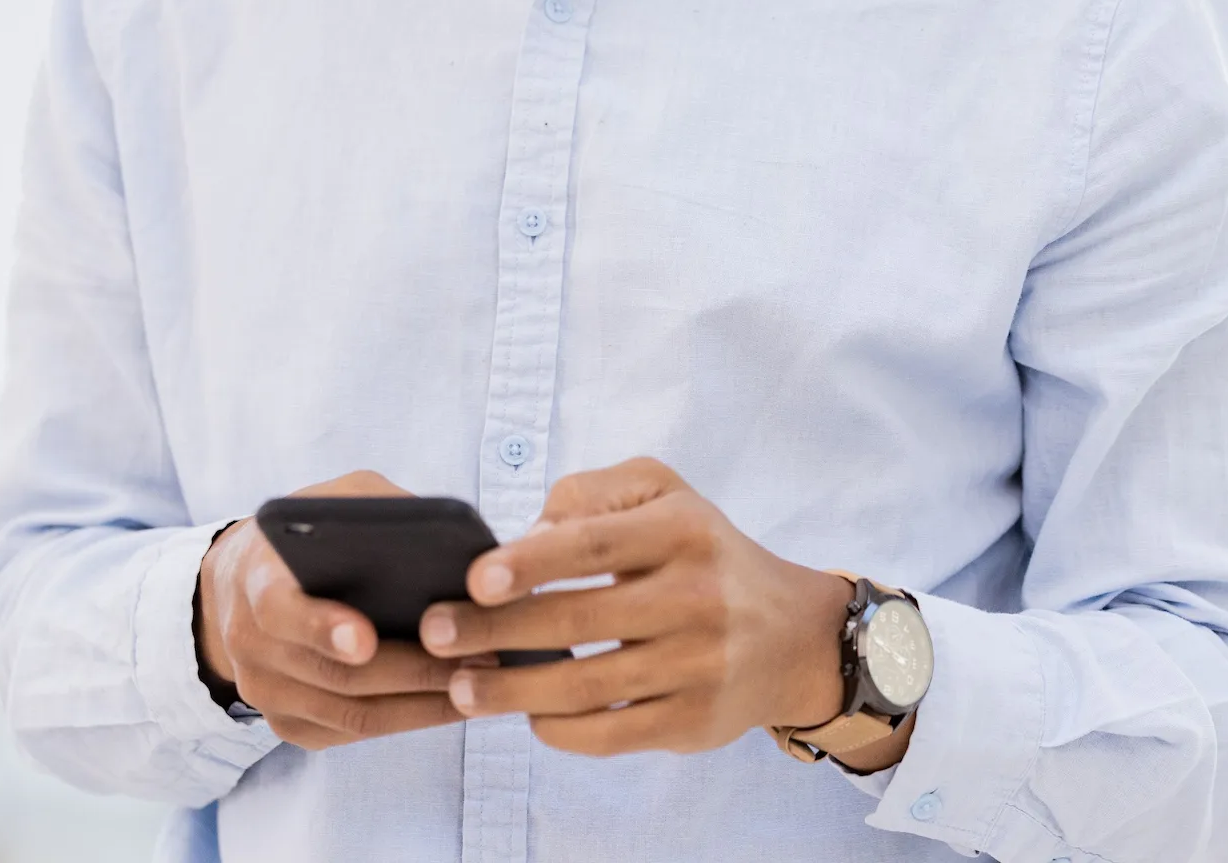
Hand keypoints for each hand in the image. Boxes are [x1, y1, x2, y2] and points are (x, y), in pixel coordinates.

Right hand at [196, 470, 485, 749]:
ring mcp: (265, 692)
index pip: (281, 611)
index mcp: (256, 581)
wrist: (245, 582)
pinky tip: (450, 700)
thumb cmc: (308, 533)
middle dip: (409, 672)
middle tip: (475, 657)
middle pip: (332, 676)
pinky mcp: (286, 724)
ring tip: (479, 680)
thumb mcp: (333, 500)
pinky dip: (404, 721)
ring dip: (420, 705)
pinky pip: (350, 734)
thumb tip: (443, 533)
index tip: (366, 640)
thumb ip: (375, 508)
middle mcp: (250, 645)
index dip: (323, 629)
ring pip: (349, 716)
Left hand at [417, 458, 865, 757]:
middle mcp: (694, 598)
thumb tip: (527, 535)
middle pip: (577, 621)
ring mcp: (695, 667)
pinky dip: (559, 729)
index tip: (475, 578)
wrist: (792, 635)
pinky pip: (610, 734)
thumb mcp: (664, 494)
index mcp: (684, 531)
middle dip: (495, 631)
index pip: (593, 544)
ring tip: (460, 687)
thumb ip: (592, 494)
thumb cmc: (704, 553)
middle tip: (435, 634)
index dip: (530, 562)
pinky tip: (526, 715)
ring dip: (511, 691)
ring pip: (585, 687)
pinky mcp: (692, 724)